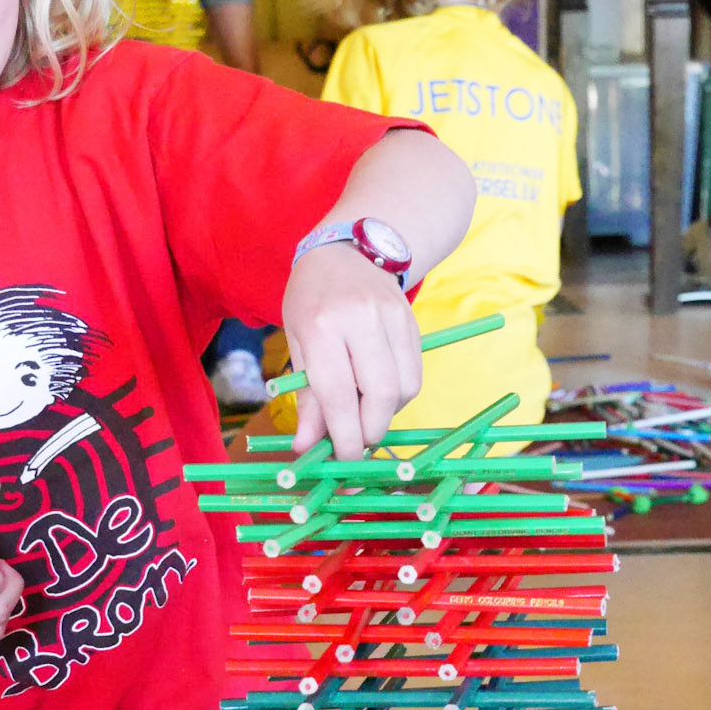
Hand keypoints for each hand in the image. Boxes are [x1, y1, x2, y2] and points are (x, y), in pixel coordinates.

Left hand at [281, 245, 422, 459]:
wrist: (346, 250)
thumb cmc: (311, 299)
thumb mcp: (297, 344)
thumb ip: (306, 397)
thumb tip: (307, 447)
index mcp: (322, 326)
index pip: (338, 393)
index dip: (344, 434)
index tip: (344, 459)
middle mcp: (362, 320)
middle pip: (381, 394)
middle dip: (370, 430)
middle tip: (355, 442)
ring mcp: (392, 318)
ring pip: (404, 387)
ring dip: (385, 414)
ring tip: (364, 411)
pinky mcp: (413, 322)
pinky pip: (414, 374)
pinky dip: (398, 395)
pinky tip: (378, 392)